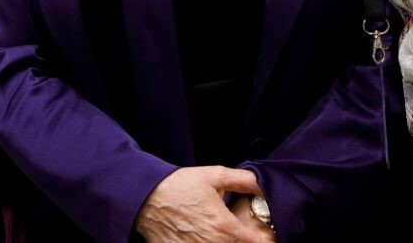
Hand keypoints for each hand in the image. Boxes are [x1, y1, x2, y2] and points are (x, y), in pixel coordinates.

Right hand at [135, 167, 272, 241]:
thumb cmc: (178, 186)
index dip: (267, 240)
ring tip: (220, 233)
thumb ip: (244, 180)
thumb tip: (263, 183)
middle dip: (246, 241)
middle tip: (243, 232)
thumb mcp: (214, 176)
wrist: (145, 198)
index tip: (265, 234)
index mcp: (224, 228)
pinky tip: (203, 237)